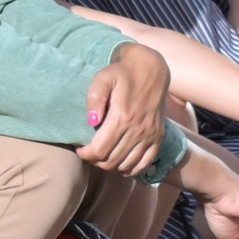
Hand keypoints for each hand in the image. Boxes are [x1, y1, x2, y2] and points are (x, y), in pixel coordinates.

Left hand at [78, 42, 169, 176]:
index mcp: (122, 117)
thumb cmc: (122, 73)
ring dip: (111, 166)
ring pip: (126, 165)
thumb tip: (92, 121)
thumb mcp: (103, 78)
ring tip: (102, 156)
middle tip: (89, 153)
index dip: (86, 154)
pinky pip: (145, 163)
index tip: (80, 149)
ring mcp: (150, 135)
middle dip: (95, 161)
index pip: (100, 150)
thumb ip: (95, 98)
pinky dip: (131, 169)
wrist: (151, 69)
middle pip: (111, 161)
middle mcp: (138, 130)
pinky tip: (120, 165)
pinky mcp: (158, 137)